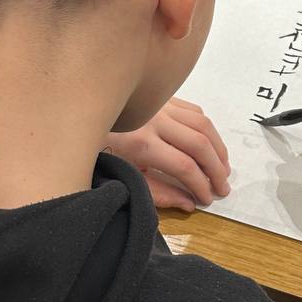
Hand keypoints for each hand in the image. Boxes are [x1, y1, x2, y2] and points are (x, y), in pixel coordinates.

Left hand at [107, 99, 230, 211]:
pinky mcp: (161, 98)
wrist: (77, 116)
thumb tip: (189, 203)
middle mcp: (154, 121)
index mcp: (141, 145)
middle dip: (217, 169)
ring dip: (218, 147)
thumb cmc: (96, 152)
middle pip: (200, 144)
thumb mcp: (123, 178)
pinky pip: (193, 111)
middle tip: (223, 187)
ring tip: (223, 168)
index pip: (185, 166)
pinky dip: (206, 129)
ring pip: (203, 124)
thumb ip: (157, 193)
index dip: (201, 185)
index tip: (207, 199)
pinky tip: (208, 145)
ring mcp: (160, 105)